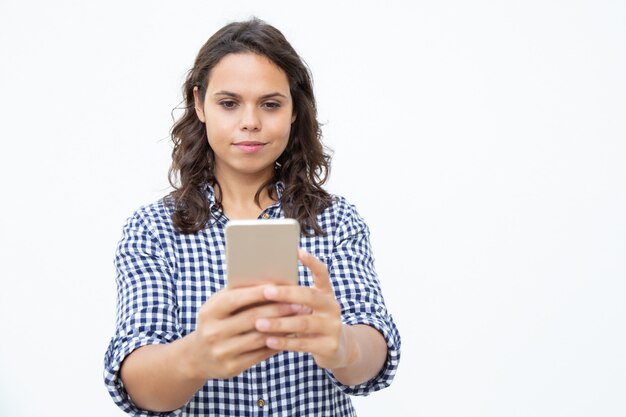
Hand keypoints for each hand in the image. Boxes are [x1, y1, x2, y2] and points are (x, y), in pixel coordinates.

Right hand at [186, 285, 299, 378]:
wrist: (197, 357)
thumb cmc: (216, 322)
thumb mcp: (218, 306)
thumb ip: (238, 293)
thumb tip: (270, 282)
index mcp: (209, 312)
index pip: (234, 299)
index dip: (257, 293)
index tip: (279, 286)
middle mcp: (213, 333)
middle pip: (251, 318)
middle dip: (278, 309)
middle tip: (299, 304)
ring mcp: (221, 352)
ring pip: (259, 337)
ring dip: (283, 327)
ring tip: (299, 319)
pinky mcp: (231, 367)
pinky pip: (260, 353)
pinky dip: (277, 343)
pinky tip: (290, 335)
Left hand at [254, 250, 356, 369]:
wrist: (338, 348)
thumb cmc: (313, 321)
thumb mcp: (309, 307)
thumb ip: (294, 298)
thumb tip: (262, 285)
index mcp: (326, 293)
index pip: (322, 273)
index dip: (311, 262)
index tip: (297, 251)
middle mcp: (332, 307)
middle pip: (310, 296)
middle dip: (287, 294)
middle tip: (266, 291)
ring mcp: (333, 327)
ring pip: (303, 322)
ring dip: (279, 323)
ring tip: (259, 323)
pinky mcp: (329, 346)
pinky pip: (303, 344)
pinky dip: (284, 342)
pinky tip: (268, 341)